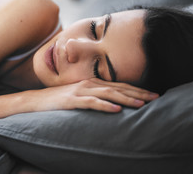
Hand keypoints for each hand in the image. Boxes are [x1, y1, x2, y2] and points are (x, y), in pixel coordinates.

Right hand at [29, 78, 158, 112]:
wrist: (36, 100)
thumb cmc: (60, 98)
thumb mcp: (80, 95)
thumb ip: (96, 95)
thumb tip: (115, 103)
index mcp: (93, 81)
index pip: (120, 84)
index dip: (137, 89)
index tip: (153, 94)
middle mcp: (90, 83)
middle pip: (118, 87)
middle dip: (138, 93)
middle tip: (156, 97)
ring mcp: (81, 90)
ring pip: (108, 93)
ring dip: (126, 99)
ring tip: (141, 104)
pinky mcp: (72, 100)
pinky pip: (90, 102)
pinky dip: (104, 105)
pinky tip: (115, 109)